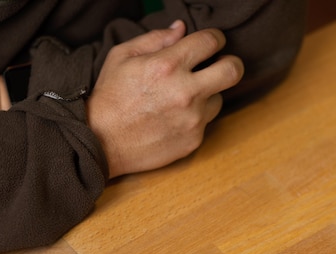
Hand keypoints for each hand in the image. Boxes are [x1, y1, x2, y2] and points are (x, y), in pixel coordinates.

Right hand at [86, 20, 243, 178]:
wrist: (101, 142)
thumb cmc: (110, 97)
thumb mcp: (122, 56)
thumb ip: (156, 38)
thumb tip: (181, 29)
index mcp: (168, 65)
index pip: (211, 41)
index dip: (216, 38)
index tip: (213, 42)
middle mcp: (185, 92)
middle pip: (233, 70)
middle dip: (231, 63)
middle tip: (222, 64)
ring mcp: (192, 119)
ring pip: (220, 98)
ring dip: (208, 94)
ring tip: (184, 97)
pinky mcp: (194, 140)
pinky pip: (206, 121)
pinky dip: (196, 116)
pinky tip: (175, 117)